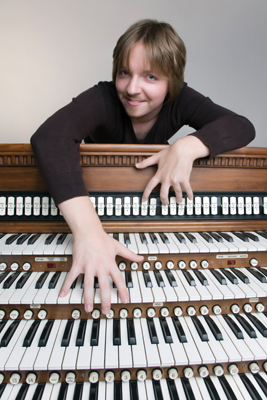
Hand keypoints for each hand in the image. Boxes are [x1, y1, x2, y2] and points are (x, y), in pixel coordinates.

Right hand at [58, 197, 142, 314]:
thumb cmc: (102, 238)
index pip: (119, 279)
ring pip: (88, 285)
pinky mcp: (78, 264)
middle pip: (104, 286)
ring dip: (88, 297)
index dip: (122, 291)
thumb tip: (141, 258)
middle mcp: (100, 266)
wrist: (88, 230)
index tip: (125, 300)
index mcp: (110, 263)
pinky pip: (71, 277)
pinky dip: (66, 286)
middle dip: (105, 299)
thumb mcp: (118, 247)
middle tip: (106, 311)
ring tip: (89, 308)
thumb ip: (130, 255)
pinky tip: (63, 294)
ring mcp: (88, 266)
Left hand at [136, 136, 209, 203]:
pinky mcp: (184, 179)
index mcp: (159, 174)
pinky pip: (187, 189)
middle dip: (164, 201)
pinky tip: (190, 198)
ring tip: (178, 202)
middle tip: (166, 203)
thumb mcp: (156, 157)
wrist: (183, 149)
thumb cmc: (170, 152)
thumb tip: (137, 165)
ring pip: (177, 193)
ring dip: (178, 199)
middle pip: (163, 194)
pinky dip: (189, 194)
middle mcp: (167, 179)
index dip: (146, 194)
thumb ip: (146, 162)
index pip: (150, 186)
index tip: (144, 200)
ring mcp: (176, 179)